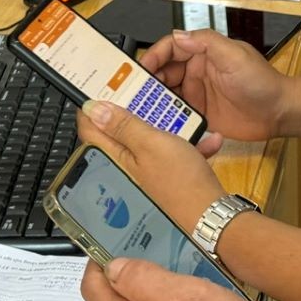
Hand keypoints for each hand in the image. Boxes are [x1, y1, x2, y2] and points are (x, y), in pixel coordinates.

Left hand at [79, 100, 222, 232]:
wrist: (210, 213)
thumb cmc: (179, 179)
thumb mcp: (151, 143)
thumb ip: (123, 126)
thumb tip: (92, 108)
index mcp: (115, 155)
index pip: (90, 127)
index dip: (92, 105)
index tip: (105, 86)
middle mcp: (127, 164)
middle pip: (119, 130)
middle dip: (133, 110)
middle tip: (147, 92)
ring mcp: (148, 170)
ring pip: (150, 139)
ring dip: (168, 126)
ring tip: (185, 115)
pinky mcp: (168, 175)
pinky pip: (173, 153)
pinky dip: (189, 145)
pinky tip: (209, 140)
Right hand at [140, 29, 291, 141]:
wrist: (279, 113)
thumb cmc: (262, 82)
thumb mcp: (235, 56)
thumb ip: (207, 42)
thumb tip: (178, 35)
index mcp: (204, 53)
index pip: (171, 48)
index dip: (153, 56)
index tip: (138, 69)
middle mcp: (197, 72)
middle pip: (163, 72)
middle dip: (146, 80)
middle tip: (130, 93)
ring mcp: (197, 93)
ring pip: (166, 94)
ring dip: (152, 100)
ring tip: (137, 110)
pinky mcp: (200, 114)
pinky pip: (176, 114)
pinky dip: (164, 117)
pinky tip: (154, 124)